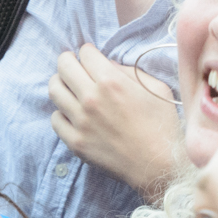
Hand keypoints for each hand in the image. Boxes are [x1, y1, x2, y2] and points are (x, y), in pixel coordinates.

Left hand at [48, 45, 180, 192]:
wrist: (161, 165)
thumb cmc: (163, 124)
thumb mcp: (155, 88)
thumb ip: (128, 71)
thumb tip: (106, 64)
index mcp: (111, 82)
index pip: (85, 52)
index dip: (89, 52)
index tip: (91, 57)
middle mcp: (91, 99)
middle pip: (63, 66)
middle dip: (69, 61)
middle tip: (75, 66)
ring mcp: (81, 122)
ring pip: (54, 90)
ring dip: (61, 84)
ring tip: (71, 88)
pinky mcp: (76, 142)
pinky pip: (55, 119)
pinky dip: (62, 113)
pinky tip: (73, 114)